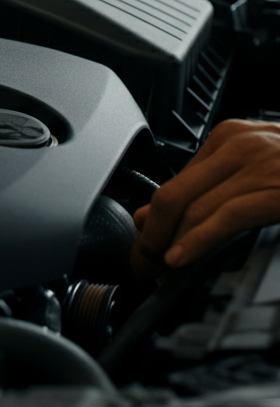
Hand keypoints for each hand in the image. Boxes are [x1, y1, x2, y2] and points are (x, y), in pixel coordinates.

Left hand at [132, 120, 279, 276]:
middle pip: (172, 195)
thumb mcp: (256, 169)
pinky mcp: (276, 189)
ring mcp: (258, 165)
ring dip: (167, 244)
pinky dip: (196, 241)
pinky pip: (225, 217)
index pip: (174, 182)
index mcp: (228, 137)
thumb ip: (212, 187)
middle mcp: (236, 145)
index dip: (152, 219)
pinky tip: (180, 259)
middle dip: (150, 234)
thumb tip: (155, 214)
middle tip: (141, 262)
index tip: (144, 244)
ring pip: (192, 208)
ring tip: (156, 269)